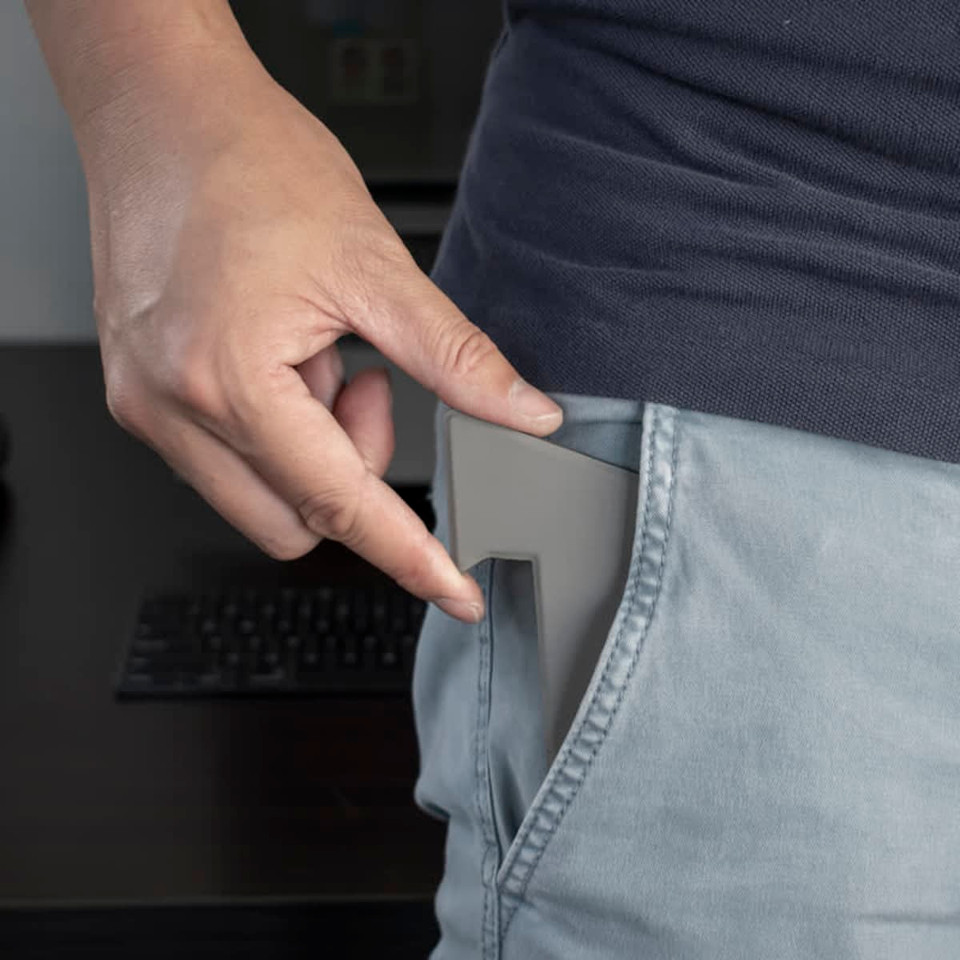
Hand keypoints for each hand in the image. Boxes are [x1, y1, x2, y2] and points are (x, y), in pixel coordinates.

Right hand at [81, 46, 562, 623]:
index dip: (411, 557)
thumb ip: (456, 358)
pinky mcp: (138, 392)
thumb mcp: (376, 264)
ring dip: (311, 449)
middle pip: (296, 522)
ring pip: (259, 498)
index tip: (456, 593)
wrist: (162, 108)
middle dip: (354, 472)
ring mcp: (144, 405)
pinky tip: (279, 358)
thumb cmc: (251, 164)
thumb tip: (524, 413)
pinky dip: (273, 430)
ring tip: (313, 356)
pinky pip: (224, 460)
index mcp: (227, 381)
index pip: (341, 507)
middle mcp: (171, 409)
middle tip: (363, 382)